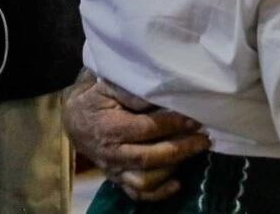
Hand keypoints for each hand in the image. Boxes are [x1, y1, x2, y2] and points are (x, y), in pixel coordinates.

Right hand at [64, 73, 210, 200]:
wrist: (74, 118)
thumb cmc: (96, 98)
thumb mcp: (109, 85)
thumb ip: (133, 92)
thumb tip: (163, 93)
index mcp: (109, 128)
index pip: (145, 129)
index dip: (172, 124)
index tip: (195, 119)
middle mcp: (111, 154)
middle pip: (148, 158)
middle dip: (180, 149)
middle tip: (204, 139)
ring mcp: (113, 170)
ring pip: (144, 180)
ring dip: (172, 169)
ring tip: (193, 153)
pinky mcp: (117, 179)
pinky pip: (137, 193)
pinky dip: (158, 193)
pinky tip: (178, 183)